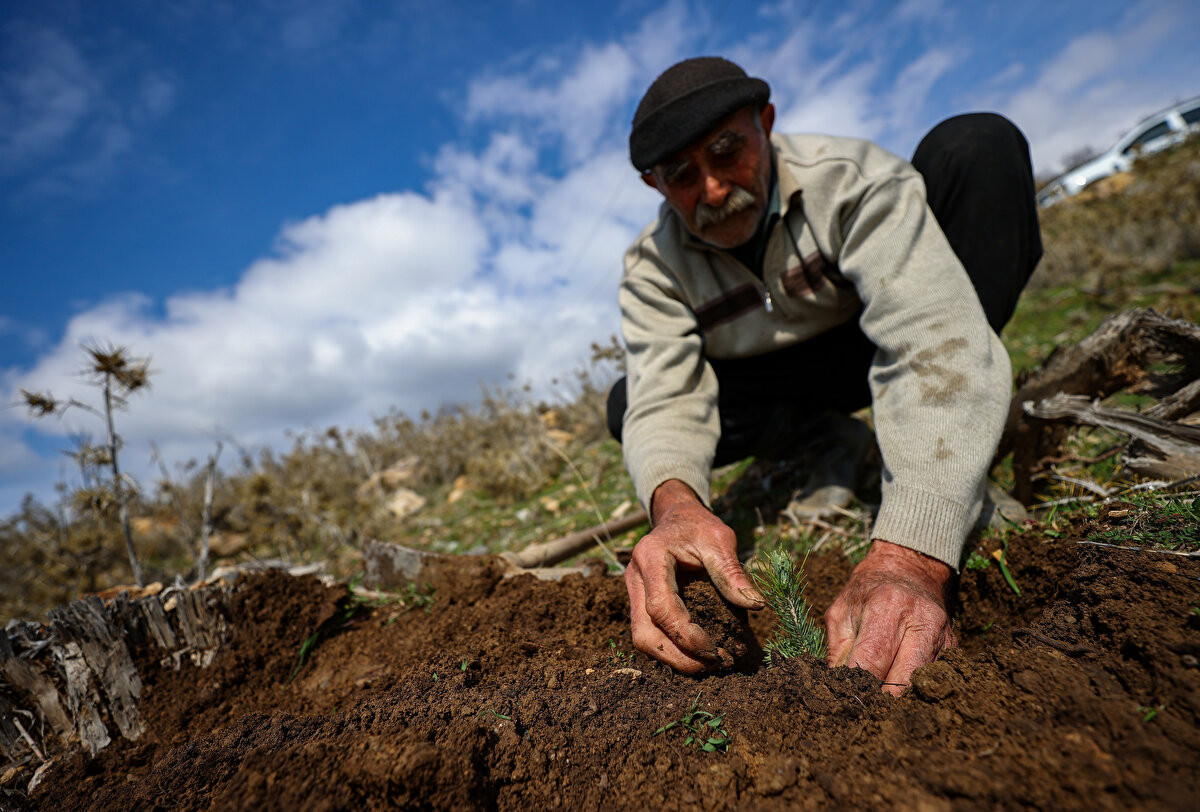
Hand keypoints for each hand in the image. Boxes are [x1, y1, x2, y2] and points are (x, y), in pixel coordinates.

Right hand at [624, 480, 764, 672]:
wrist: (678, 517)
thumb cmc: (699, 526)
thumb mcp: (720, 540)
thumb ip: (733, 572)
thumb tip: (756, 605)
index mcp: (650, 557)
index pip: (660, 607)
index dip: (685, 634)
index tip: (714, 649)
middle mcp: (636, 577)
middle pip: (643, 632)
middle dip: (676, 657)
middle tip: (711, 665)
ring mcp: (635, 592)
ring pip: (643, 638)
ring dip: (673, 658)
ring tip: (708, 664)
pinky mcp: (641, 603)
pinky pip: (651, 633)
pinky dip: (673, 649)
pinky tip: (699, 654)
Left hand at [824, 539, 955, 694]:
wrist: (909, 568)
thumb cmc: (868, 590)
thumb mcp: (842, 611)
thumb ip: (837, 650)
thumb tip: (832, 688)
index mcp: (888, 607)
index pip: (871, 662)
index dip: (856, 687)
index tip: (844, 702)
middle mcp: (921, 621)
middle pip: (902, 681)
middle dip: (880, 701)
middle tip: (862, 711)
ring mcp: (942, 637)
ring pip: (920, 686)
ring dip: (899, 700)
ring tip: (878, 706)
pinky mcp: (953, 649)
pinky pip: (933, 680)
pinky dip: (915, 691)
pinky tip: (898, 693)